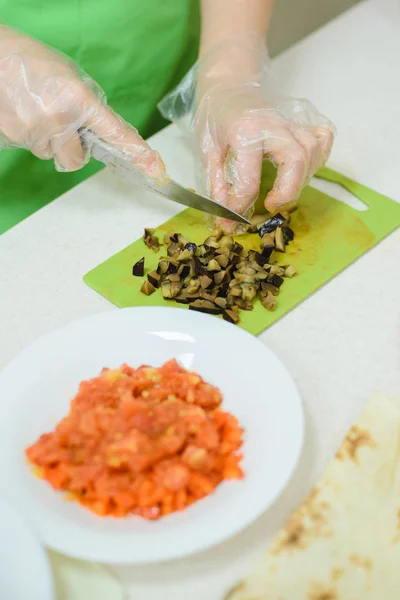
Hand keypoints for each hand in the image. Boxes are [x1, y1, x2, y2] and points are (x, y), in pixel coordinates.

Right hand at [0, 26, 164, 177]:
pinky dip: (31, 135)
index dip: (138, 154)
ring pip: (53, 155)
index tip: (156, 170)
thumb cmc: (29, 61)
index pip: (115, 133)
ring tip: (36, 111)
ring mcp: (35, 132)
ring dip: (50, 141)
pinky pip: (33, 148)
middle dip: (73, 149)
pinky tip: (23, 113)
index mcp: (79, 99)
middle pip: (77, 160)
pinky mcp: (15, 139)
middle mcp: (59, 120)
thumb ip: (87, 105)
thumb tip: (98, 130)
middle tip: (62, 126)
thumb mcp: (69, 76)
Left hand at [159, 34, 333, 230]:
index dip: (239, 206)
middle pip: (296, 161)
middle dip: (287, 192)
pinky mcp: (301, 122)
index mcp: (244, 133)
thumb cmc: (215, 117)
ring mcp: (291, 122)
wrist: (227, 86)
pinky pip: (322, 139)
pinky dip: (318, 158)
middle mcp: (273, 126)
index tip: (231, 219)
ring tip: (281, 191)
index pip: (249, 180)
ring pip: (312, 151)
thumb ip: (217, 183)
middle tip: (270, 206)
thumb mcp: (206, 150)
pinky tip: (301, 171)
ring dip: (301, 179)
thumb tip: (225, 215)